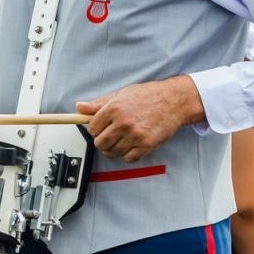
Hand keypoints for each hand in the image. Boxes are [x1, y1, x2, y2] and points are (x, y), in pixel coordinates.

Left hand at [76, 76, 204, 161]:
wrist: (174, 101)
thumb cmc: (149, 96)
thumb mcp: (121, 94)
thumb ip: (99, 104)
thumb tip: (80, 107)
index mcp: (114, 108)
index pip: (92, 128)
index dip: (95, 129)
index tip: (101, 128)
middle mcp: (123, 122)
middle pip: (100, 143)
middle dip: (103, 141)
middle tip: (110, 136)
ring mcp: (135, 135)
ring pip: (113, 152)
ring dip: (115, 149)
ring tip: (123, 139)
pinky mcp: (146, 145)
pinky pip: (129, 158)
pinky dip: (128, 154)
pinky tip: (133, 144)